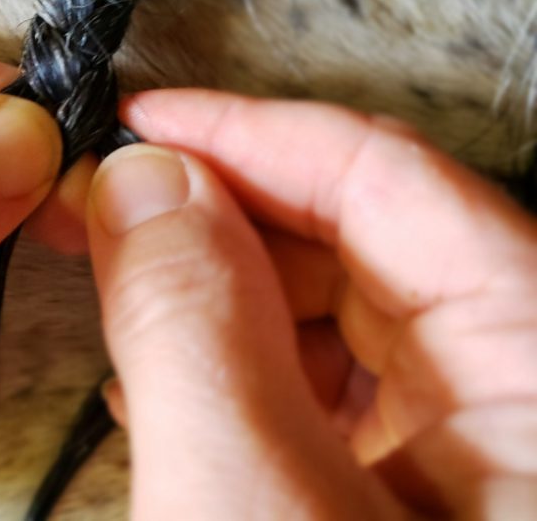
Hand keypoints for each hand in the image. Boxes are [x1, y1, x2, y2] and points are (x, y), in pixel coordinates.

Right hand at [89, 90, 536, 518]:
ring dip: (215, 296)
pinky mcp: (421, 503)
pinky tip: (166, 383)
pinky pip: (329, 394)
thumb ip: (199, 336)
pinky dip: (235, 373)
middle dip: (217, 215)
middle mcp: (522, 404)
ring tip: (128, 294)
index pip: (391, 181)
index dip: (246, 134)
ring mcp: (476, 459)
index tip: (141, 125)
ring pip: (336, 316)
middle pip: (361, 241)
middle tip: (112, 205)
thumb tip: (145, 187)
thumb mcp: (253, 508)